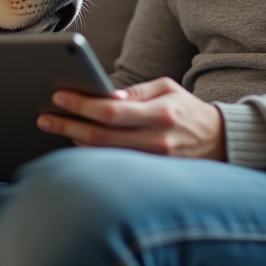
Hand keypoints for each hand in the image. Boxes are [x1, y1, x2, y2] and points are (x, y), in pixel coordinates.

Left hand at [36, 78, 226, 160]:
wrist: (220, 142)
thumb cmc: (188, 110)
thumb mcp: (168, 88)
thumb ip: (137, 92)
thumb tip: (105, 96)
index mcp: (162, 113)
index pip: (112, 111)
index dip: (83, 105)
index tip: (60, 97)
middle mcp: (157, 141)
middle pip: (102, 137)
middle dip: (69, 125)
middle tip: (44, 116)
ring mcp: (154, 163)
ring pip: (104, 155)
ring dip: (76, 140)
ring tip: (56, 126)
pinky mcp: (151, 176)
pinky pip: (114, 165)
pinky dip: (92, 155)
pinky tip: (76, 143)